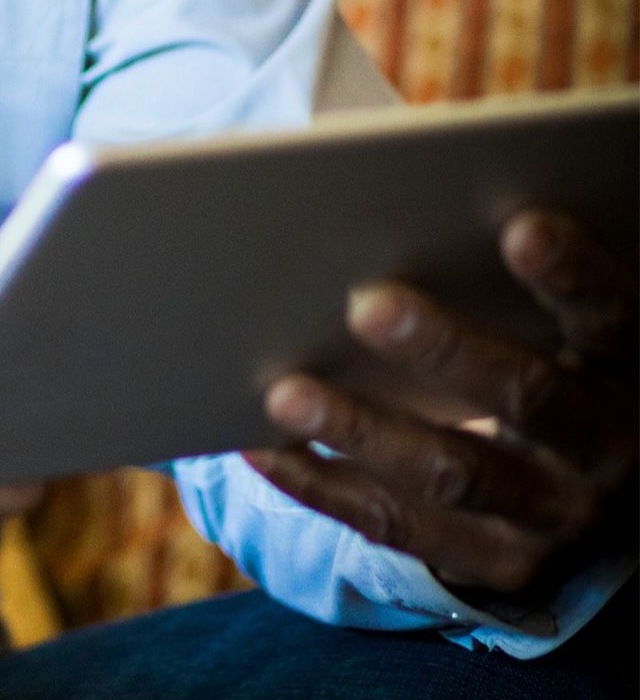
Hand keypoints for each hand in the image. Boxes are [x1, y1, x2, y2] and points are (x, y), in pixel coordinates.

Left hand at [247, 213, 636, 594]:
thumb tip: (436, 187)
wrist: (590, 510)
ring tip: (285, 390)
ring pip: (450, 472)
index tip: (520, 226)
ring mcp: (548, 515)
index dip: (572, 275)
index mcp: (627, 374)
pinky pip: (394, 523)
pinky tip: (264, 448)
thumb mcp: (570, 339)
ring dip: (362, 428)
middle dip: (446, 350)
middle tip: (366, 304)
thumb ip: (528, 290)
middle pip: (527, 397)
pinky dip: (321, 485)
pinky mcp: (491, 562)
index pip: (612, 318)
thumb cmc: (557, 380)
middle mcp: (602, 450)